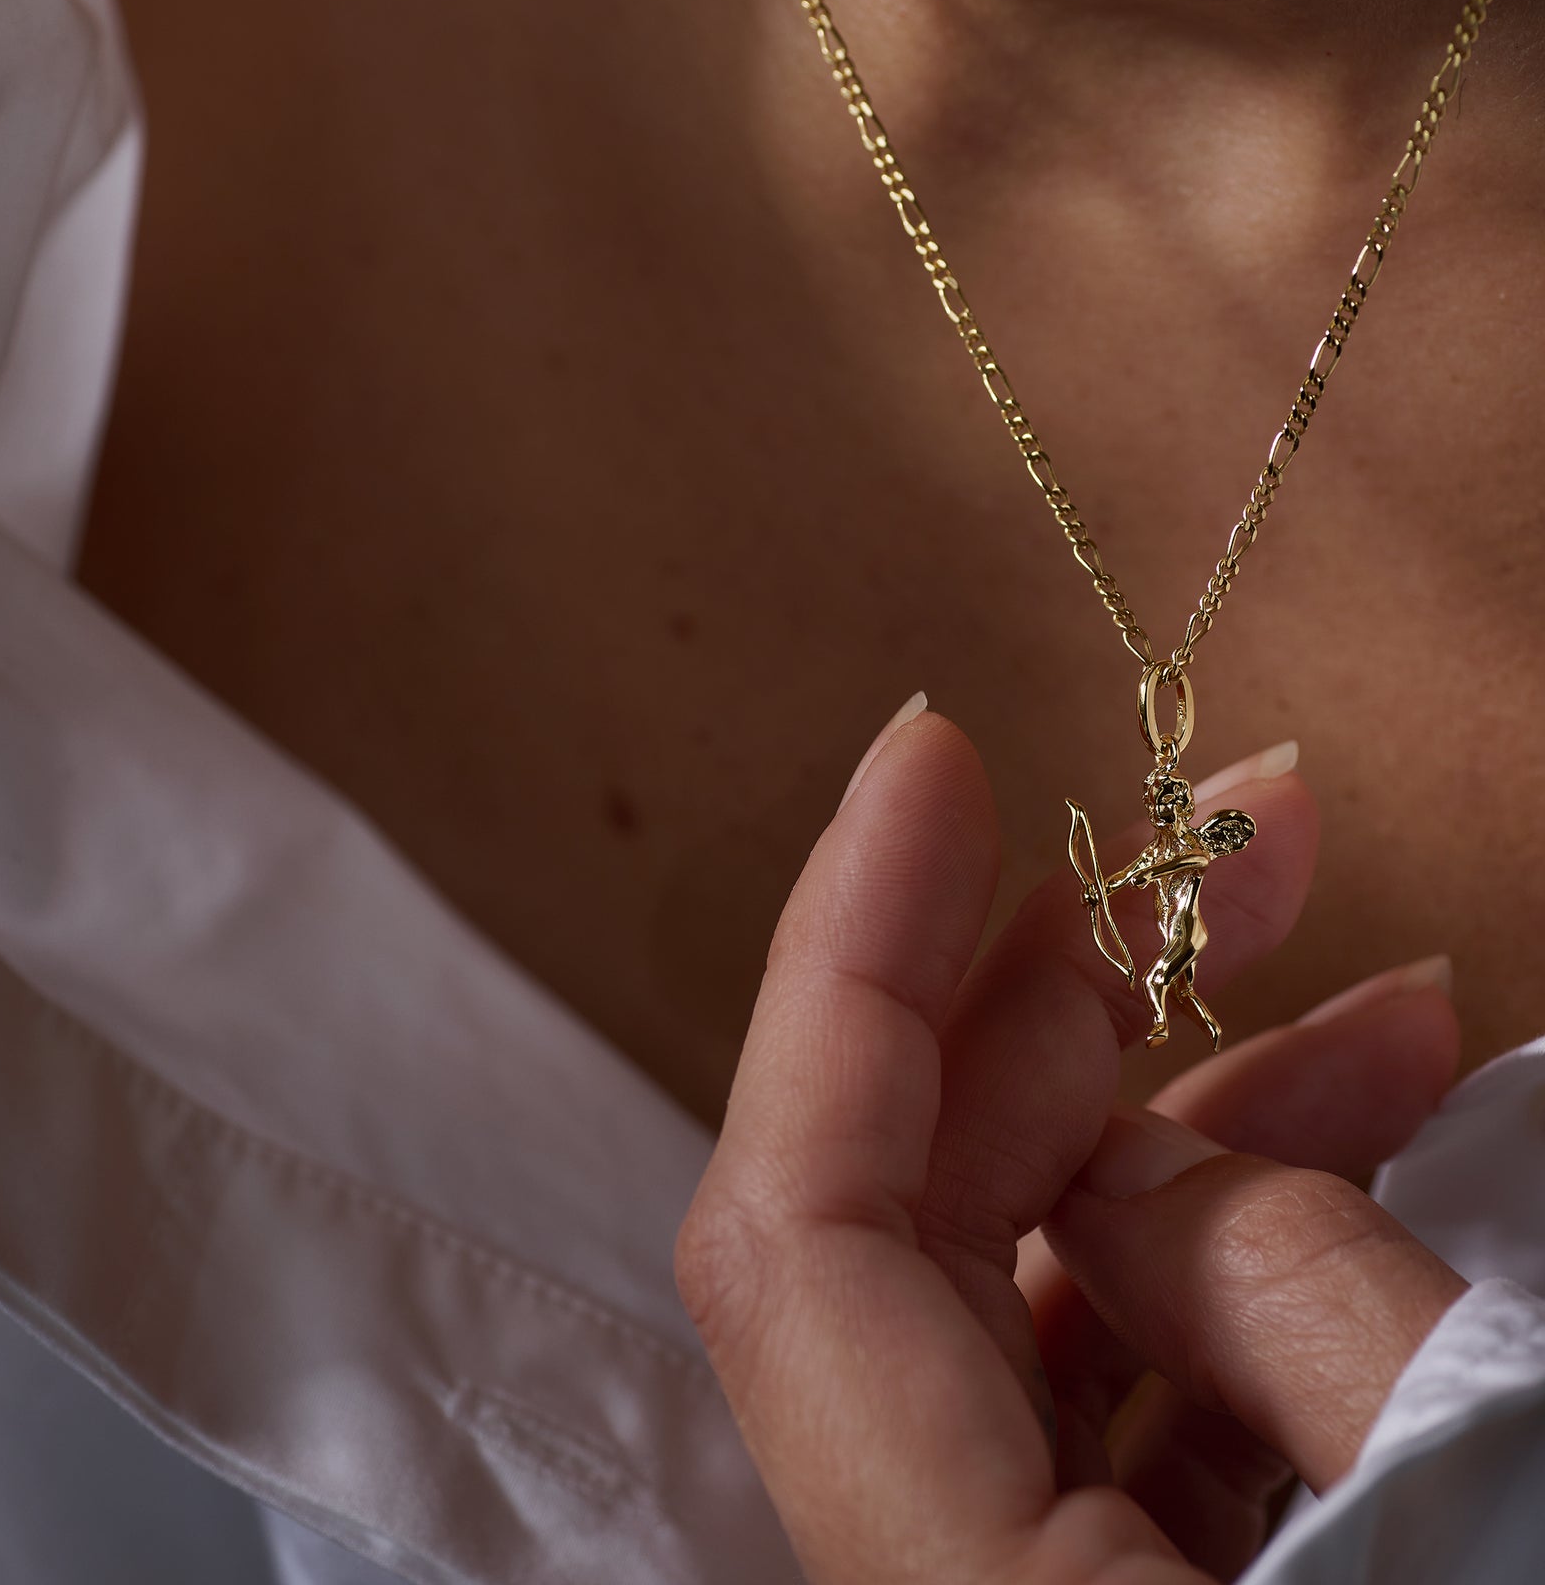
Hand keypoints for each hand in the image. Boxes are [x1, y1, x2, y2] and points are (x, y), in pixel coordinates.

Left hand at [675, 708, 1465, 1583]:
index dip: (849, 954)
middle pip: (917, 1206)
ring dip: (1195, 1110)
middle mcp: (943, 1580)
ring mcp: (1024, 1575)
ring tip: (1380, 996)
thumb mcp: (1461, 1485)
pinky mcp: (1114, 1578)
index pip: (801, 1219)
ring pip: (1041, 1273)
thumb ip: (1284, 1305)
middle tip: (1236, 842)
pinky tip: (1366, 1138)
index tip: (932, 759)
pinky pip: (1136, 1367)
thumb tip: (1138, 1149)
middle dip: (1070, 991)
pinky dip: (1245, 1248)